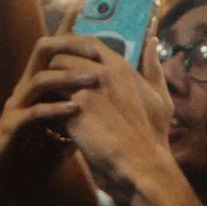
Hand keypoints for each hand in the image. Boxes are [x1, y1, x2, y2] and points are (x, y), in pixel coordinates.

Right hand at [0, 37, 102, 205]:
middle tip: (96, 51)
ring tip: (93, 79)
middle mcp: (24, 91)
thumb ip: (74, 127)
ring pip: (40, 80)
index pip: (51, 54)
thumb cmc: (25, 163)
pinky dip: (55, 109)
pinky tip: (75, 110)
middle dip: (69, 46)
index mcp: (35, 90)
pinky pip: (33, 112)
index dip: (64, 32)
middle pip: (42, 53)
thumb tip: (100, 122)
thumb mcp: (57, 141)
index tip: (80, 13)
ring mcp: (16, 108)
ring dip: (68, 77)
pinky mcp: (9, 127)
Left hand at [47, 33, 176, 198]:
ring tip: (46, 94)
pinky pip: (51, 96)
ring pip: (54, 72)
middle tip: (51, 77)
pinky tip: (47, 112)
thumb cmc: (153, 134)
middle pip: (65, 54)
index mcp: (122, 67)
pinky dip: (46, 101)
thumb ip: (154, 68)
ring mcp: (88, 91)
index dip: (73, 46)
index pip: (88, 42)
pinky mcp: (75, 111)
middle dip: (56, 64)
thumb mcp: (161, 98)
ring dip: (48, 81)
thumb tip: (153, 41)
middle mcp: (103, 73)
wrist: (142, 164)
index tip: (66, 55)